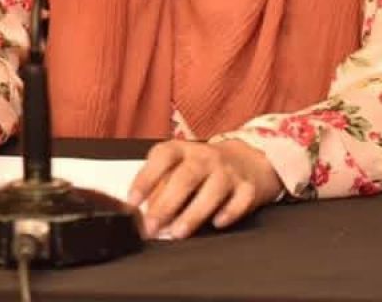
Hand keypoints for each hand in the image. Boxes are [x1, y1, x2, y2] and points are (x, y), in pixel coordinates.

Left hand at [128, 139, 281, 239]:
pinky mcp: (249, 187)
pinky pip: (240, 201)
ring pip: (212, 190)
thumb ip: (160, 185)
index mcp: (182, 149)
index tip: (132, 201)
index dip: (145, 178)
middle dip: (166, 204)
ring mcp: (229, 171)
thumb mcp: (178, 166)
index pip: (161, 158)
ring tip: (177, 233)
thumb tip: (141, 211)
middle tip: (151, 226)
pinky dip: (228, 213)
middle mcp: (205, 157)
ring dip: (193, 213)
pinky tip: (216, 224)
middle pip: (185, 177)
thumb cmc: (203, 167)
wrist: (247, 159)